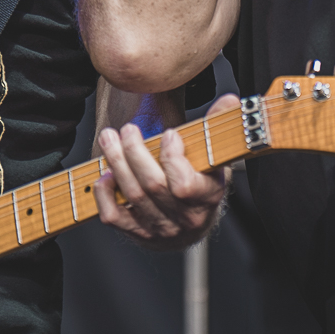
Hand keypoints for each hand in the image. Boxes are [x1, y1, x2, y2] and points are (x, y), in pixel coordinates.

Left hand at [94, 93, 236, 248]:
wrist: (192, 224)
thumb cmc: (203, 184)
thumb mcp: (215, 157)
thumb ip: (219, 126)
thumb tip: (229, 99)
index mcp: (207, 198)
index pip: (184, 185)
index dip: (172, 158)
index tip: (169, 134)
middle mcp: (183, 218)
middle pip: (152, 185)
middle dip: (135, 152)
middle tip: (128, 129)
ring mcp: (159, 228)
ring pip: (133, 196)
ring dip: (116, 163)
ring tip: (109, 138)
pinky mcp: (137, 233)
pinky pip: (114, 217)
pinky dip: (105, 194)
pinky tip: (105, 174)